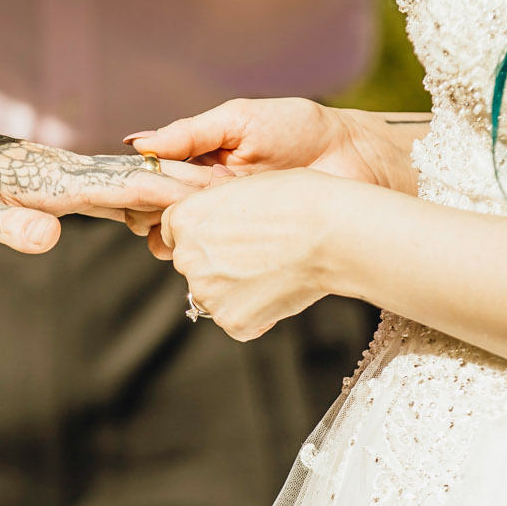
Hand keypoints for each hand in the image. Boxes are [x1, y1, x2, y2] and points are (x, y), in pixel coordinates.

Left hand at [0, 106, 221, 252]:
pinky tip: (157, 209)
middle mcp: (65, 171)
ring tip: (219, 203)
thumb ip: (8, 227)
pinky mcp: (53, 183)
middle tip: (244, 197)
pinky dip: (140, 198)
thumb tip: (49, 238)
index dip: (171, 195)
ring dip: (171, 191)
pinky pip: (108, 191)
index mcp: (53, 180)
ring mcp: (61, 174)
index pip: (125, 186)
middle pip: (139, 178)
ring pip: (128, 182)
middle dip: (189, 188)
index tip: (215, 201)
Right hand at [123, 98, 425, 249]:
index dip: (129, 193)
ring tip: (187, 230)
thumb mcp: (240, 121)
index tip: (119, 195)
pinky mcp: (253, 254)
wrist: (355, 158)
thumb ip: (191, 133)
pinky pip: (219, 268)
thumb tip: (137, 144)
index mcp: (197, 167)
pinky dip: (209, 265)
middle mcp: (208, 202)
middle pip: (154, 221)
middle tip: (157, 213)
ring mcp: (230, 229)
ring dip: (175, 242)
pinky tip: (214, 253)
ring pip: (181, 247)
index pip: (147, 186)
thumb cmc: (300, 131)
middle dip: (147, 218)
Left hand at [158, 168, 350, 340]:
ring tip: (276, 269)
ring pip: (216, 295)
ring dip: (238, 289)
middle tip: (259, 254)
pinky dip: (257, 313)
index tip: (230, 235)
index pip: (175, 233)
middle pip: (195, 265)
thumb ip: (219, 200)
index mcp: (184, 219)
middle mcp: (187, 258)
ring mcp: (208, 293)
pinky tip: (280, 290)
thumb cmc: (299, 200)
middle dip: (219, 263)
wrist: (331, 233)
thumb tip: (214, 197)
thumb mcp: (247, 185)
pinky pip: (239, 320)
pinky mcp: (232, 320)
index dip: (205, 233)